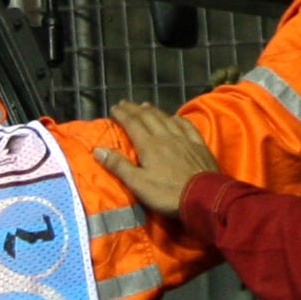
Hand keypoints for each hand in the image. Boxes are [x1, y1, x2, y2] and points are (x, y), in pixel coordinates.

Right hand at [89, 99, 221, 216]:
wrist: (203, 196)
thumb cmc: (167, 193)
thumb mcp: (138, 184)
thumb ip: (118, 165)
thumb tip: (97, 149)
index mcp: (149, 145)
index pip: (133, 124)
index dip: (123, 115)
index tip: (114, 107)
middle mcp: (166, 136)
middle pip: (148, 117)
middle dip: (135, 109)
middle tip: (126, 103)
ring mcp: (184, 139)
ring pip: (166, 119)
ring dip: (154, 111)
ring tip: (146, 105)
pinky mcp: (198, 145)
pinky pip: (186, 125)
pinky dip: (178, 119)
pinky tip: (175, 117)